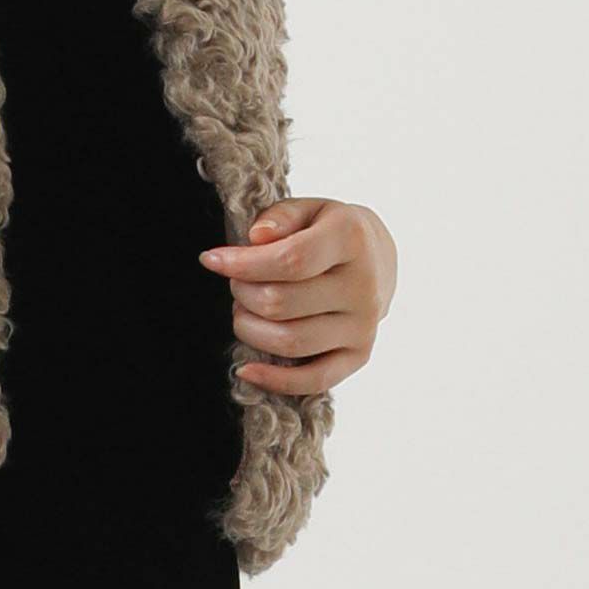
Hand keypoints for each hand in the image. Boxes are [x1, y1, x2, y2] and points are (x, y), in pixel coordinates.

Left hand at [198, 198, 396, 393]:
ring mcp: (363, 326)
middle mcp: (363, 286)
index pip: (290, 260)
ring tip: (242, 308)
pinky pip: (315, 379)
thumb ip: (279, 217)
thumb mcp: (307, 208)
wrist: (377, 258)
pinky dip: (276, 381)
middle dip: (242, 292)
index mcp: (351, 239)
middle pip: (283, 302)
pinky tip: (246, 370)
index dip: (243, 263)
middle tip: (234, 282)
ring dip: (250, 328)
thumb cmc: (327, 229)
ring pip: (291, 341)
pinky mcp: (359, 355)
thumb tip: (255, 238)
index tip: (211, 260)